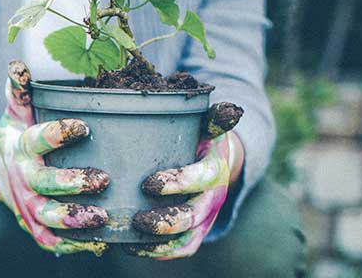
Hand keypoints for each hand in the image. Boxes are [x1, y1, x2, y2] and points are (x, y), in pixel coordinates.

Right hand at [0, 61, 110, 254]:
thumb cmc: (15, 133)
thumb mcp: (16, 110)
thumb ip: (21, 89)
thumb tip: (19, 64)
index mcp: (22, 147)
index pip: (38, 139)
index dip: (59, 133)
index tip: (84, 126)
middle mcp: (23, 178)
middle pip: (45, 184)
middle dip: (72, 183)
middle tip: (102, 178)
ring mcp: (27, 204)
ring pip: (48, 217)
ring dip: (75, 219)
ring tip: (104, 216)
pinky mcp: (33, 224)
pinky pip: (49, 239)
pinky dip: (71, 244)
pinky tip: (97, 243)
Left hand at [127, 103, 243, 259]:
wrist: (218, 160)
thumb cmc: (202, 138)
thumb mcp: (208, 124)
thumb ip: (214, 117)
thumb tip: (230, 110)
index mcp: (214, 169)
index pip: (200, 179)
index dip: (177, 183)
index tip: (148, 184)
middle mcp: (212, 198)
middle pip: (192, 217)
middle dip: (165, 221)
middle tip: (137, 219)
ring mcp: (204, 218)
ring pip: (187, 240)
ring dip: (160, 243)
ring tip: (132, 237)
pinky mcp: (195, 232)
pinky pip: (180, 249)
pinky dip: (158, 252)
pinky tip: (131, 247)